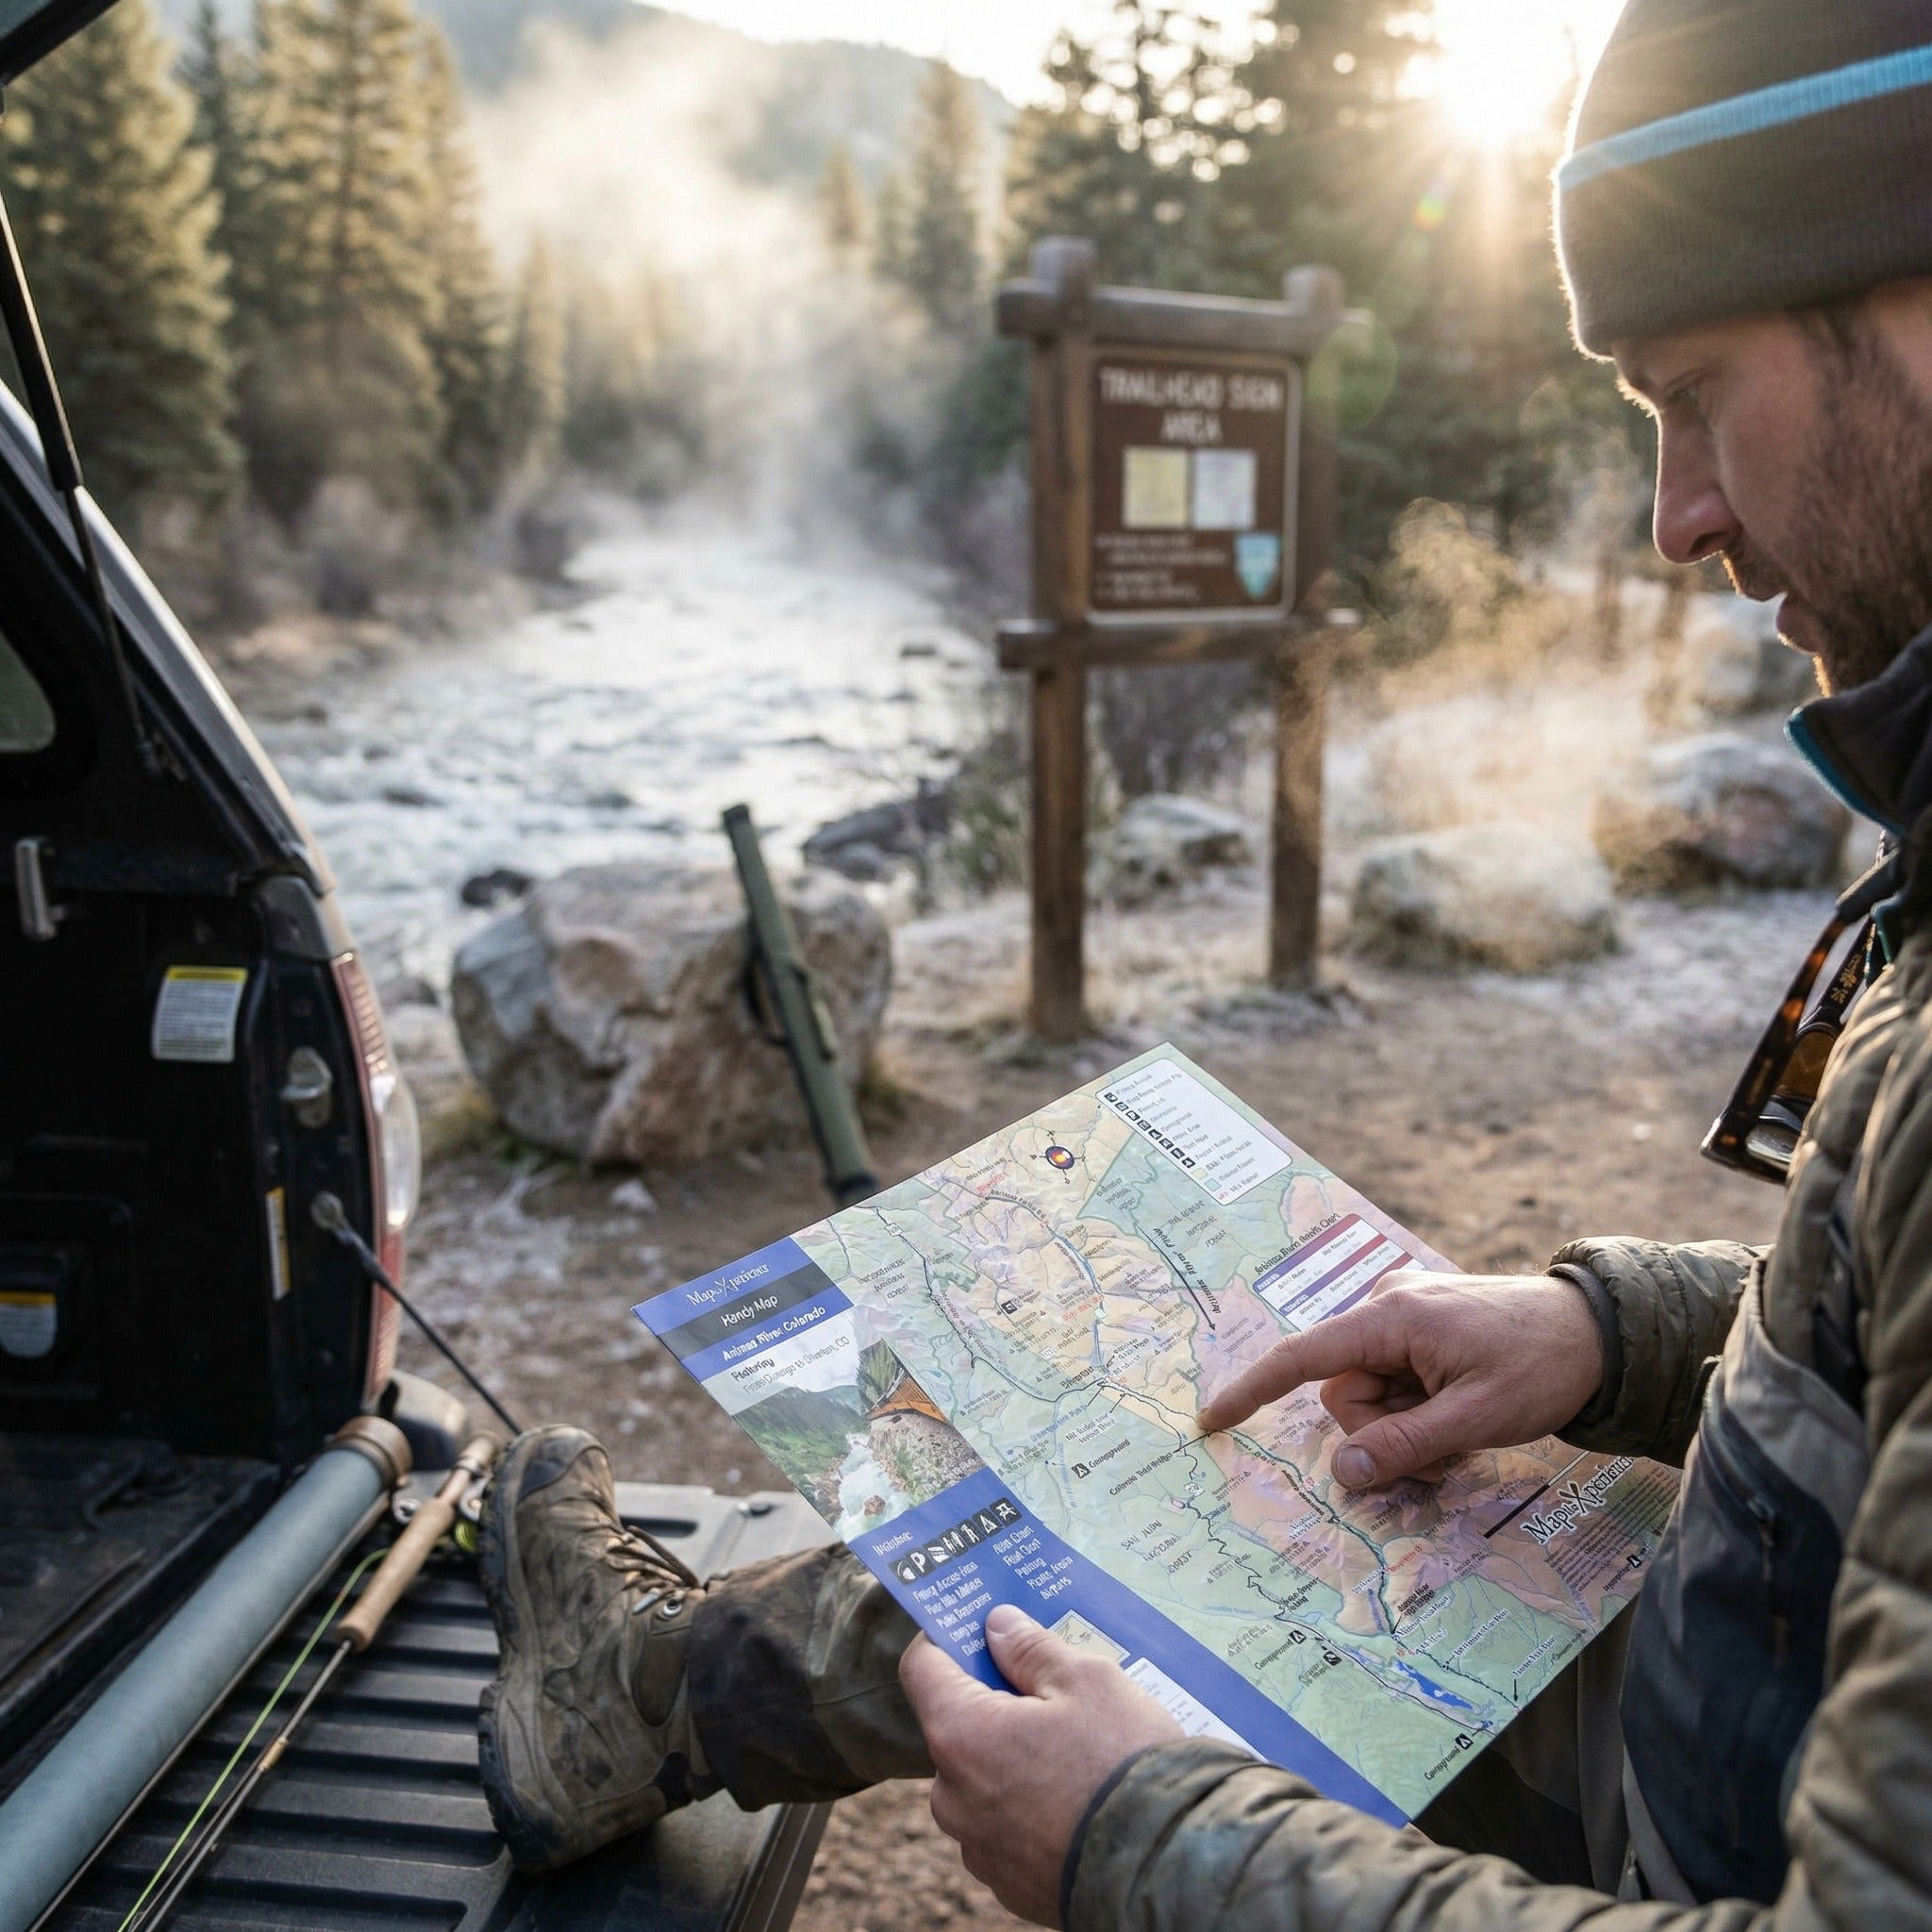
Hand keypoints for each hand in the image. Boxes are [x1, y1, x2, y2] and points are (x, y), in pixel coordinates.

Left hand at [899, 1604, 1183, 1925]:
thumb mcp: (1087, 1681)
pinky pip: (1007, 1827)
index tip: (981, 1627)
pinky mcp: (1008, 1886)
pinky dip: (1033, 1808)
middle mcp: (953, 1797)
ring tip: (1080, 1754)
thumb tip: (997, 1627)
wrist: (1168, 1869)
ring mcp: (978, 1848)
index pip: (922, 1666)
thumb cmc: (1124, 1764)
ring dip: (1016, 1759)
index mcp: (961, 1735)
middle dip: (997, 1703)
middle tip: (1054, 1693)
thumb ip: (1032, 1648)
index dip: (948, 1637)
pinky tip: (1081, 1801)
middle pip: (958, 1726)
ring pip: (984, 1780)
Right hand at [1197, 1271, 1605, 1487]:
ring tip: (1461, 1430)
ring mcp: (1407, 1313)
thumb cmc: (1542, 1369)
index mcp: (1393, 1317)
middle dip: (1380, 1431)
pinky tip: (1461, 1411)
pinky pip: (1395, 1378)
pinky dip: (1417, 1407)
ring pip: (1371, 1392)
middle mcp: (1389, 1305)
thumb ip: (1402, 1446)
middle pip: (1345, 1391)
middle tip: (1441, 1450)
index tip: (1212, 1421)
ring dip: (1404, 1424)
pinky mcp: (1424, 1325)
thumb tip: (1339, 1473)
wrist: (1602, 1332)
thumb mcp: (1474, 1420)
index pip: (1303, 1356)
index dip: (1253, 1391)